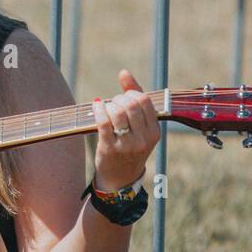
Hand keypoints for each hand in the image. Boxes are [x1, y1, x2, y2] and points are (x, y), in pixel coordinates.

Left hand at [91, 70, 158, 191]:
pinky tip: (97, 106)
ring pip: (117, 112)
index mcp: (154, 132)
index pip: (145, 101)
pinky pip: (103, 122)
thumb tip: (124, 72)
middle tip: (114, 103)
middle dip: (119, 98)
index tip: (124, 97)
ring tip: (107, 108)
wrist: (120, 179)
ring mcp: (127, 145)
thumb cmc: (130, 148)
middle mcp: (143, 139)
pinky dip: (98, 109)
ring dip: (109, 104)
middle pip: (131, 105)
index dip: (131, 93)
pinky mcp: (109, 148)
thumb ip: (136, 99)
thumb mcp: (141, 128)